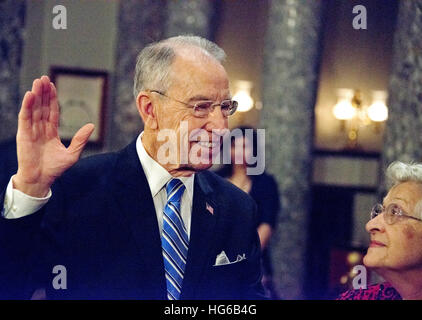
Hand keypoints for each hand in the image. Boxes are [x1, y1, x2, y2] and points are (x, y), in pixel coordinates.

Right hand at [13, 75, 94, 196]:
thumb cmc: (55, 169)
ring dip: (35, 95)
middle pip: (42, 106)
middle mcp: (40, 128)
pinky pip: (25, 117)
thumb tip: (91, 125)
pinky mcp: (23, 134)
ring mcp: (31, 130)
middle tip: (44, 77)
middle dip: (43, 92)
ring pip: (33, 109)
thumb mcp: (72, 154)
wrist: (41, 180)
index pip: (52, 111)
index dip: (52, 98)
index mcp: (51, 131)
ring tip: (37, 81)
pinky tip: (30, 95)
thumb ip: (80, 139)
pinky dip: (27, 106)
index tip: (52, 85)